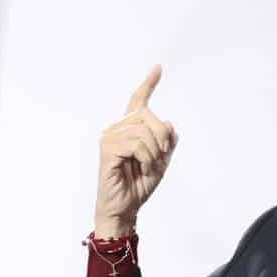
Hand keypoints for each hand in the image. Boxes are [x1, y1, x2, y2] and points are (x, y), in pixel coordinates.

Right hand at [93, 65, 176, 237]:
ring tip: (147, 167)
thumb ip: (167, 141)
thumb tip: (169, 122)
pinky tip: (141, 168)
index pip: (138, 102)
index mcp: (128, 130)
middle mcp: (116, 129)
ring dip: (154, 153)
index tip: (158, 68)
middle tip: (158, 158)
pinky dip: (147, 158)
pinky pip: (137, 144)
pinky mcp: (107, 150)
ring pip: (145, 131)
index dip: (148, 85)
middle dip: (162, 137)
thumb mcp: (161, 161)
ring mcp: (109, 138)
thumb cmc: (138, 185)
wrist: (125, 208)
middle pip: (149, 116)